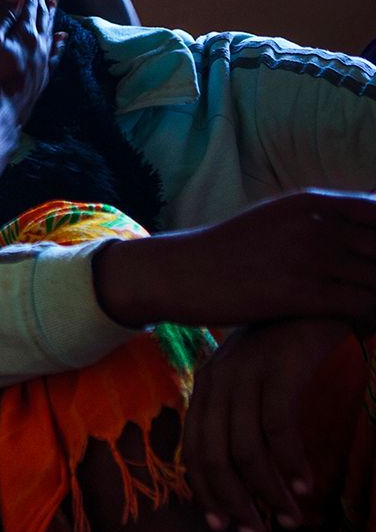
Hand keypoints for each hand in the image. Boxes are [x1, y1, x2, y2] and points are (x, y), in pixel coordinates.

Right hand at [0, 0, 59, 123]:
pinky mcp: (41, 80)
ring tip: (54, 1)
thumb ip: (1, 16)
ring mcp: (42, 64)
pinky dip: (59, 44)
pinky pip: (55, 56)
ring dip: (51, 15)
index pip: (27, 3)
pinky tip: (63, 39)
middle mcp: (39, 46)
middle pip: (41, 14)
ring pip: (50, 32)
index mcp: (25, 34)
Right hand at [93, 189, 375, 327]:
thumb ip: (319, 220)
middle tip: (368, 293)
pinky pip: (362, 305)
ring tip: (365, 313)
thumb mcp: (274, 220)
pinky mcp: (300, 293)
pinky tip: (359, 328)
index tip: (370, 266)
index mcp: (313, 202)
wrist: (175, 273)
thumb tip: (362, 223)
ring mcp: (309, 257)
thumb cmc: (225, 253)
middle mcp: (316, 224)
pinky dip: (370, 319)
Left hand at [183, 317, 352, 531]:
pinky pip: (277, 429)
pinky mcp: (278, 371)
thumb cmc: (285, 345)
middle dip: (234, 503)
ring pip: (244, 450)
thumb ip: (239, 415)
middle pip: (213, 458)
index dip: (206, 492)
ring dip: (267, 492)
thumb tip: (241, 471)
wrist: (312, 298)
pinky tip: (304, 486)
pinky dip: (289, 463)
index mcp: (204, 387)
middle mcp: (216, 381)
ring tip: (290, 519)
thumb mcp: (251, 378)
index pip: (193, 451)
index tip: (224, 525)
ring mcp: (245, 375)